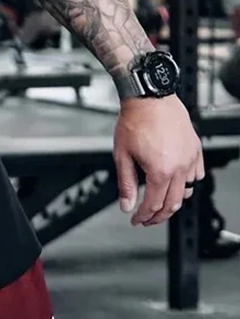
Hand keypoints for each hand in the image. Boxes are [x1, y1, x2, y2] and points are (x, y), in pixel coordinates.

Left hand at [113, 96, 204, 225]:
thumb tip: (126, 205)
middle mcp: (180, 167)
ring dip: (174, 200)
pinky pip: (197, 174)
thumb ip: (126, 184)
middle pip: (173, 203)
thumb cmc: (135, 121)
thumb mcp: (122, 155)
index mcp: (160, 171)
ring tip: (159, 202)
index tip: (136, 220)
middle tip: (146, 218)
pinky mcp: (195, 150)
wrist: (149, 98)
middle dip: (159, 215)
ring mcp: (190, 158)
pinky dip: (187, 183)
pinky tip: (176, 183)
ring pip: (187, 191)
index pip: (154, 204)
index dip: (143, 216)